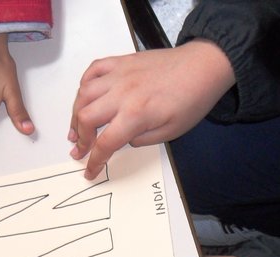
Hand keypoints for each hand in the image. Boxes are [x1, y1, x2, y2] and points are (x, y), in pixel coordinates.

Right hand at [69, 40, 235, 179]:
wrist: (203, 66)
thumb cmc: (192, 100)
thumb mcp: (170, 132)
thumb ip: (142, 140)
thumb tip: (122, 140)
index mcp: (136, 114)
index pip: (105, 143)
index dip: (94, 161)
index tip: (89, 171)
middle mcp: (122, 93)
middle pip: (85, 117)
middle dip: (80, 138)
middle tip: (79, 149)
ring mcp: (119, 75)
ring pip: (83, 94)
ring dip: (75, 113)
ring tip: (77, 127)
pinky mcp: (121, 61)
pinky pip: (93, 70)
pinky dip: (84, 84)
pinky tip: (85, 96)